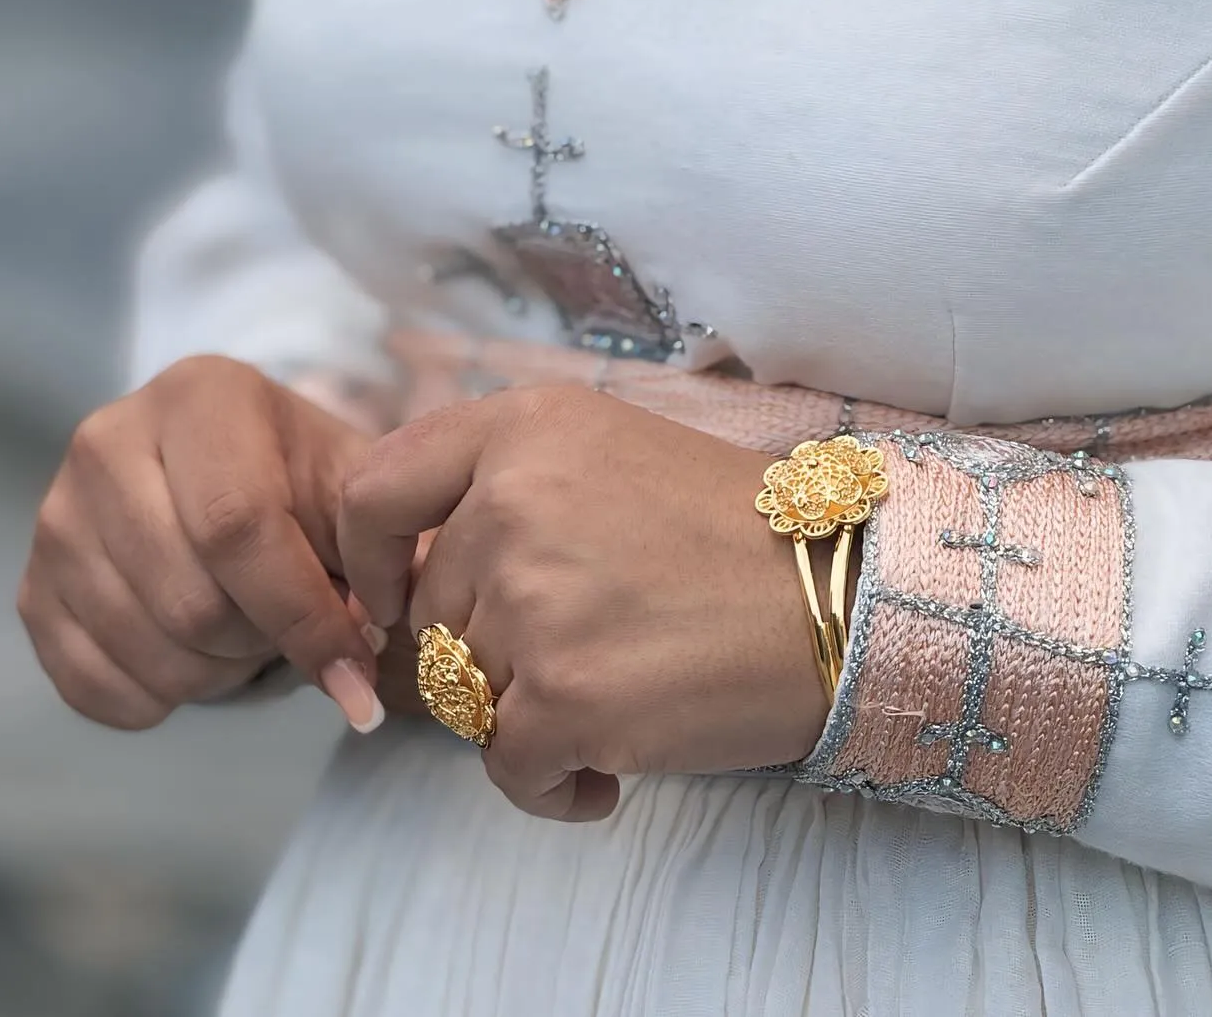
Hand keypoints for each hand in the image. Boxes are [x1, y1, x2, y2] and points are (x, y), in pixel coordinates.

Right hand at [19, 356, 385, 732]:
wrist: (229, 474)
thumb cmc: (301, 479)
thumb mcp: (351, 488)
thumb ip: (371, 559)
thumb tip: (362, 668)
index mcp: (200, 396)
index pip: (238, 524)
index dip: (302, 613)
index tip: (353, 670)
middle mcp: (108, 440)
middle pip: (191, 599)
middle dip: (263, 643)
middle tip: (291, 632)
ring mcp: (56, 516)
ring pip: (147, 650)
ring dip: (217, 674)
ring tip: (247, 635)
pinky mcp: (30, 586)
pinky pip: (95, 686)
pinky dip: (162, 698)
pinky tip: (195, 657)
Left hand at [338, 386, 831, 820]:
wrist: (844, 597)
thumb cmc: (734, 530)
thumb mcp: (610, 452)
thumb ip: (507, 485)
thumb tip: (414, 570)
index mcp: (523, 429)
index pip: (375, 492)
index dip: (367, 558)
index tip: (393, 598)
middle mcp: (511, 502)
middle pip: (435, 615)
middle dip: (492, 653)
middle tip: (588, 654)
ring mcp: (531, 600)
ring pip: (469, 695)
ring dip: (530, 717)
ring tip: (621, 694)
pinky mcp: (561, 696)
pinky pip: (507, 768)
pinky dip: (553, 784)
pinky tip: (610, 769)